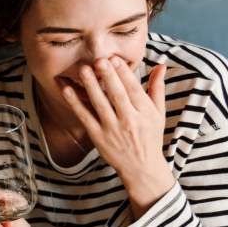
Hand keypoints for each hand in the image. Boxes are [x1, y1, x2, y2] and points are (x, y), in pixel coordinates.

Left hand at [61, 58, 174, 217]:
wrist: (141, 167)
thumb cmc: (150, 136)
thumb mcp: (158, 113)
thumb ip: (157, 88)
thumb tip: (160, 65)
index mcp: (145, 112)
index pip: (134, 90)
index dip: (124, 74)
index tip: (115, 59)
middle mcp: (129, 120)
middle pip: (117, 96)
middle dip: (108, 77)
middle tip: (99, 60)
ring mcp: (112, 129)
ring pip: (100, 104)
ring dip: (91, 86)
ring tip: (84, 69)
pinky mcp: (98, 137)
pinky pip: (85, 117)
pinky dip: (75, 103)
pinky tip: (66, 89)